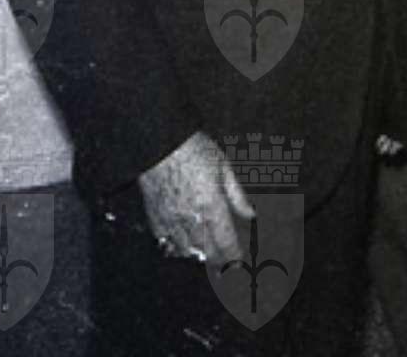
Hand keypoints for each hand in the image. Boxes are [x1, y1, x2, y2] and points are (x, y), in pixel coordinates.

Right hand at [138, 130, 253, 265]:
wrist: (159, 143)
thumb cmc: (194, 149)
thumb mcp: (223, 165)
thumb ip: (237, 195)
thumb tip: (250, 213)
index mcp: (211, 205)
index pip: (226, 241)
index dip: (234, 256)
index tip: (240, 261)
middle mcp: (192, 218)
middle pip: (207, 252)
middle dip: (219, 261)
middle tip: (227, 264)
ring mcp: (172, 222)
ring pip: (187, 252)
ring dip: (200, 255)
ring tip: (209, 256)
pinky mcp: (156, 219)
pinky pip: (168, 244)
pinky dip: (178, 248)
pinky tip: (185, 246)